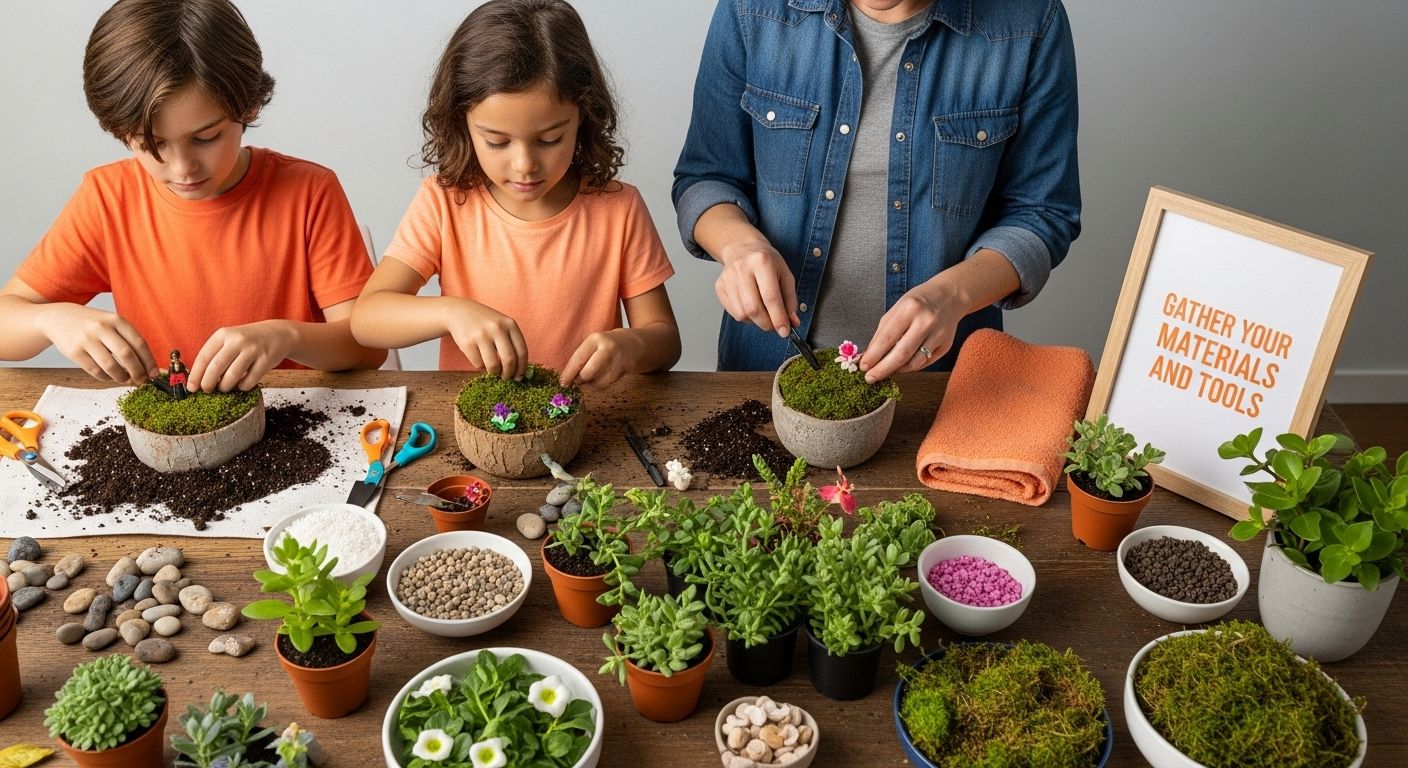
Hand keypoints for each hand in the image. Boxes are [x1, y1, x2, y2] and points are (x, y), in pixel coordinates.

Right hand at [43, 303, 157, 384]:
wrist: (57, 318)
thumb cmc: (92, 324)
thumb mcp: (110, 323)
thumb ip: (127, 339)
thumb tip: (147, 366)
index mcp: (116, 319)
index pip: (139, 343)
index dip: (149, 361)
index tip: (154, 374)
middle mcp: (101, 328)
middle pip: (127, 355)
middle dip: (138, 372)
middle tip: (142, 381)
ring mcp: (86, 339)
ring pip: (110, 365)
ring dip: (122, 377)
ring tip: (126, 380)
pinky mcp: (74, 352)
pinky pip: (95, 371)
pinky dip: (106, 378)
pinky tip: (110, 377)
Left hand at [189, 321, 295, 391]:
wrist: (277, 334)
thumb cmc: (247, 341)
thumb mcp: (229, 340)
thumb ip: (215, 355)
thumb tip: (198, 379)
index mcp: (223, 334)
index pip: (204, 357)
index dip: (195, 375)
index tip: (191, 388)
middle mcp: (237, 340)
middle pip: (216, 368)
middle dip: (208, 384)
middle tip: (207, 391)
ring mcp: (253, 349)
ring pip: (232, 376)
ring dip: (225, 387)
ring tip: (225, 387)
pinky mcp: (266, 360)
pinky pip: (249, 381)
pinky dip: (242, 387)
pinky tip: (241, 384)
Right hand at [444, 298, 528, 379]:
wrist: (458, 312)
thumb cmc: (485, 323)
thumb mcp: (502, 326)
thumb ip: (512, 344)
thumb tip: (519, 374)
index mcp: (510, 324)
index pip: (522, 352)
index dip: (522, 368)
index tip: (519, 376)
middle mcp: (497, 328)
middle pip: (509, 360)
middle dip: (509, 374)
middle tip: (506, 378)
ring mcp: (482, 335)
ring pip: (493, 365)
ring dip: (494, 373)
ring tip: (493, 370)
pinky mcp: (467, 342)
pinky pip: (478, 364)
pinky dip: (480, 366)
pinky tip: (479, 357)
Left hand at [560, 329, 639, 387]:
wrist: (632, 344)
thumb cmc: (606, 345)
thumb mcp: (593, 344)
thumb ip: (581, 357)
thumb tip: (566, 378)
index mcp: (595, 339)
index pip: (578, 359)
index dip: (569, 373)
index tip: (562, 382)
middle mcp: (607, 349)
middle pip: (587, 373)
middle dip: (579, 380)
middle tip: (576, 381)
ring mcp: (617, 360)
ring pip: (596, 381)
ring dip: (589, 384)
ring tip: (589, 377)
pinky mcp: (624, 370)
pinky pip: (605, 385)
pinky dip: (598, 385)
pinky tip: (598, 379)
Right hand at [714, 240, 799, 336]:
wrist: (742, 249)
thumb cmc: (767, 262)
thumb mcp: (785, 275)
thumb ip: (790, 300)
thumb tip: (792, 322)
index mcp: (761, 262)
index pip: (770, 297)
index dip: (778, 318)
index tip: (785, 332)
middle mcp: (741, 268)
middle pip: (753, 308)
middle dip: (767, 323)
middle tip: (775, 324)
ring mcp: (727, 278)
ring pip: (742, 314)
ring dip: (756, 321)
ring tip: (763, 312)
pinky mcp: (719, 287)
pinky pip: (733, 312)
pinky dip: (746, 317)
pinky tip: (751, 306)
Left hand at [859, 281, 962, 382]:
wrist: (950, 296)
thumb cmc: (918, 302)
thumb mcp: (897, 309)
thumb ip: (883, 331)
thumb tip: (870, 356)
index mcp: (910, 309)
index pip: (887, 338)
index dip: (874, 355)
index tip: (863, 367)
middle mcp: (926, 322)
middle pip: (901, 354)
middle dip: (882, 369)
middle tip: (870, 378)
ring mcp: (938, 335)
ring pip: (914, 363)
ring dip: (896, 371)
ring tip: (885, 371)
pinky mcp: (946, 345)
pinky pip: (924, 363)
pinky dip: (910, 367)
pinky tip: (901, 366)